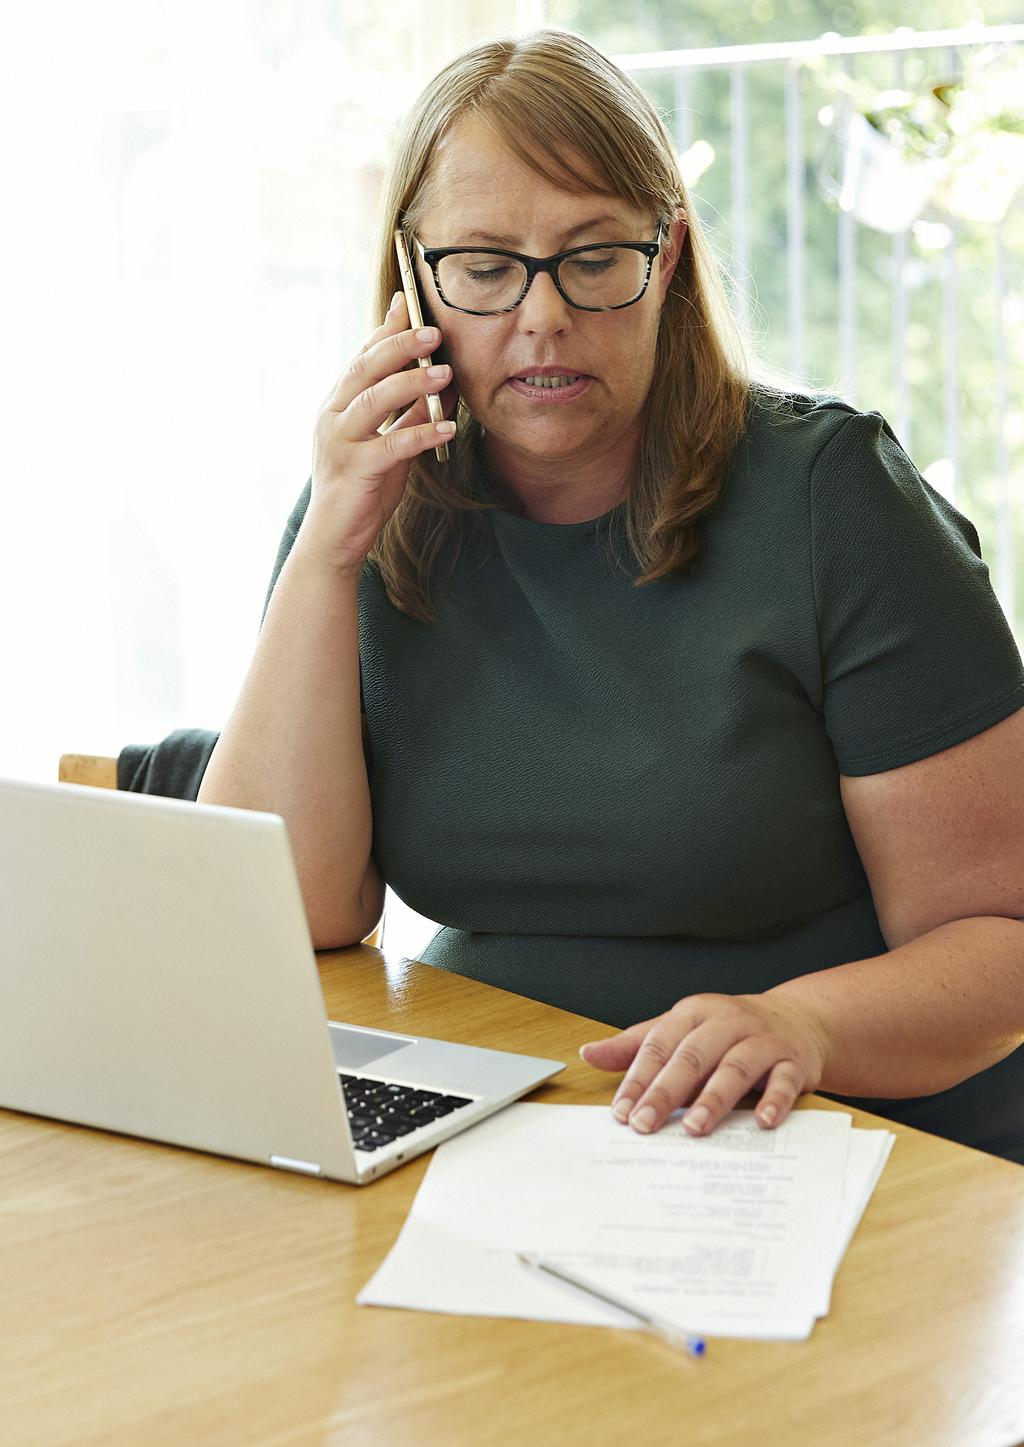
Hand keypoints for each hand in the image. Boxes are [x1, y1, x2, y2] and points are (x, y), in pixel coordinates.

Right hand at [302, 291, 459, 576]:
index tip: (411, 305)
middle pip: (365, 369)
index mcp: (337, 405)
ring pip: (375, 400)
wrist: (335, 539)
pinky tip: (448, 428)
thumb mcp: (387, 444)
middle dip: (400, 345)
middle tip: (434, 331)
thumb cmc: (363, 490)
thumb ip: (406, 414)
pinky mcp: (355, 470)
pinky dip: (421, 433)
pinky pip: (391, 445)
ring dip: (412, 383)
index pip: (362, 358)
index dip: (386, 331)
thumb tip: (437, 384)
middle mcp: (332, 417)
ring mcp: (340, 442)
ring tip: (446, 372)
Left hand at [579, 992, 829, 1136]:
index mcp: (694, 1013)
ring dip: (713, 1099)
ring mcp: (762, 1041)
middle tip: (645, 1124)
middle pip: (692, 1056)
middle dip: (666, 1092)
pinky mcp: (793, 1062)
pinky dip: (774, 1101)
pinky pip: (783, 1081)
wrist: (795, 1019)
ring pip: (735, 1067)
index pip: (660, 1045)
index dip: (638, 1078)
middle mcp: (727, 1022)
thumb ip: (637, 1045)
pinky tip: (762, 1122)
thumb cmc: (727, 1030)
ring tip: (694, 1128)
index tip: (621, 1112)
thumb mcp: (680, 1029)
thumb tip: (589, 1053)